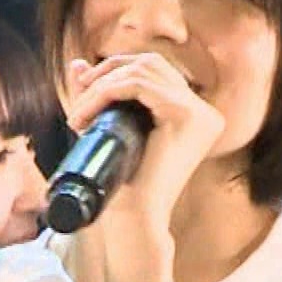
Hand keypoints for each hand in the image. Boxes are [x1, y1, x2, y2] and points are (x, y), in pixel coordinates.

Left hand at [61, 53, 223, 229]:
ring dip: (102, 86)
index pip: (157, 70)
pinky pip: (140, 86)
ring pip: (143, 71)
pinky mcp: (187, 116)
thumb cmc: (124, 181)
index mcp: (196, 115)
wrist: (135, 218)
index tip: (84, 88)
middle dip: (110, 71)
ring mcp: (201, 113)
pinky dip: (107, 93)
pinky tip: (88, 113)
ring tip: (79, 114)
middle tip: (79, 95)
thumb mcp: (110, 126)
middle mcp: (205, 112)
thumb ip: (98, 94)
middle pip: (152, 63)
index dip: (118, 70)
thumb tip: (76, 64)